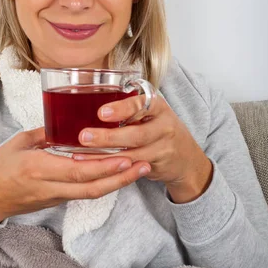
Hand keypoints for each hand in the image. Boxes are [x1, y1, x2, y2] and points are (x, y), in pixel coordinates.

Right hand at [0, 127, 151, 222]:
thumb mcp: (20, 142)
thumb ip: (46, 134)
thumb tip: (69, 124)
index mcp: (38, 168)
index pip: (77, 171)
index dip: (103, 166)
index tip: (125, 156)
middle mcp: (50, 186)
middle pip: (92, 188)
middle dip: (120, 178)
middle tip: (144, 164)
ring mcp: (54, 197)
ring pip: (91, 193)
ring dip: (117, 183)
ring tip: (139, 169)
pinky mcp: (56, 202)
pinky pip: (83, 193)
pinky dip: (102, 184)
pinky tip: (117, 173)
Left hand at [74, 93, 212, 202]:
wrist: (186, 158)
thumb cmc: (158, 128)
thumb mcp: (150, 112)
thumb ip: (128, 107)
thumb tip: (87, 98)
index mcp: (158, 106)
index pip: (142, 104)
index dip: (122, 109)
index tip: (101, 113)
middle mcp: (164, 126)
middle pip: (136, 134)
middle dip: (108, 137)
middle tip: (84, 136)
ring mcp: (163, 148)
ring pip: (132, 154)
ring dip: (105, 156)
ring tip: (81, 155)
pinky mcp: (157, 166)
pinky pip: (132, 168)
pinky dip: (112, 168)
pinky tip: (95, 167)